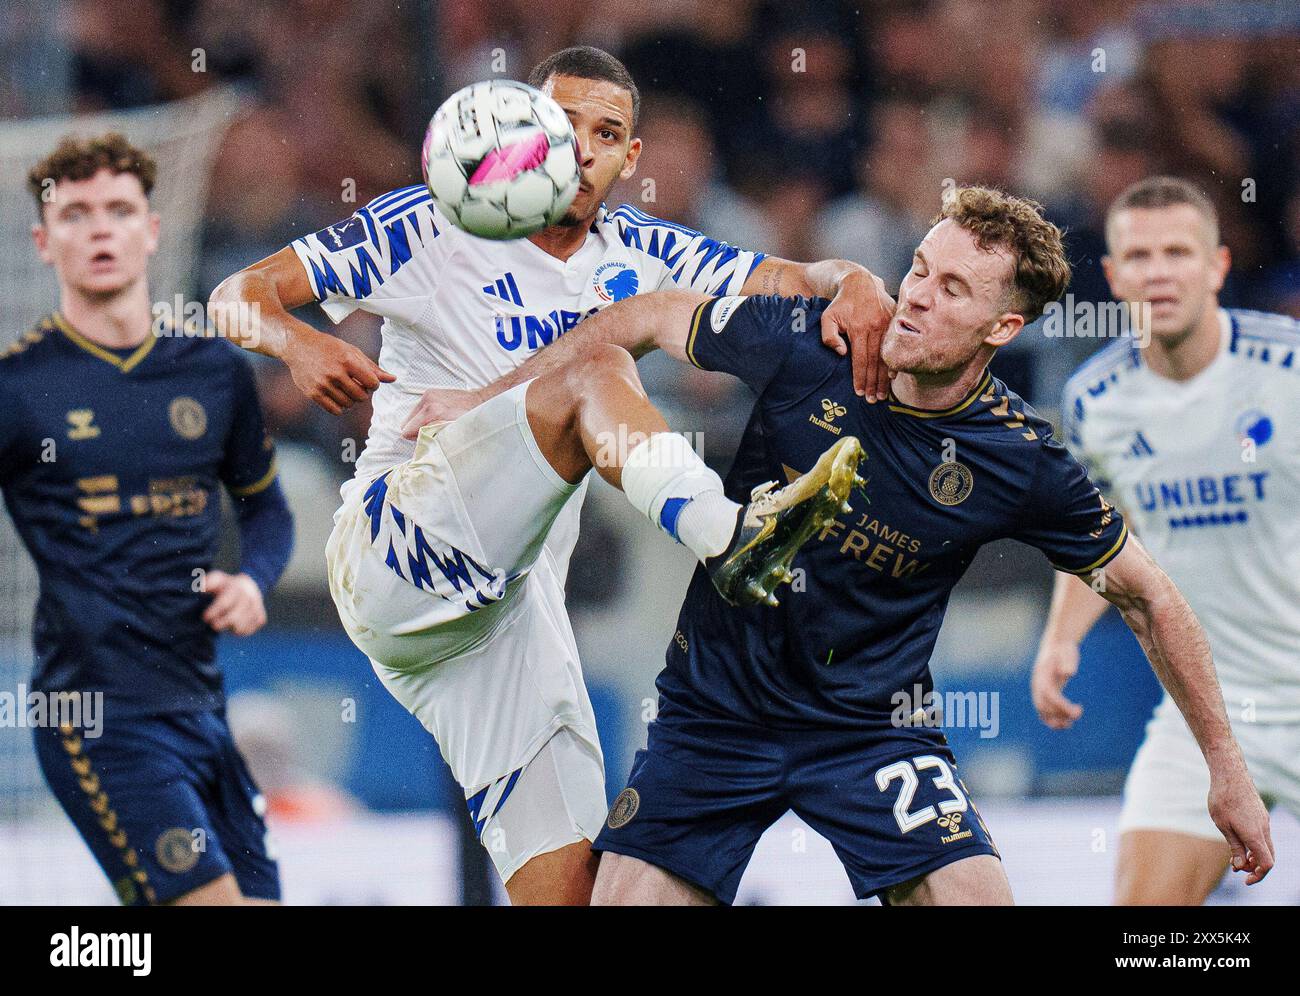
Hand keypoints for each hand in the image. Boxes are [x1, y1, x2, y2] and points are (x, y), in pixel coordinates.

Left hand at [201, 570, 267, 636]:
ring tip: (225, 624)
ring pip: (242, 626)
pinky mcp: (261, 618)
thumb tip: (201, 588)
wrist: (250, 585)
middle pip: (234, 617)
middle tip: (213, 625)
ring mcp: (257, 608)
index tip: (205, 617)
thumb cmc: (227, 585)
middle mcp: (250, 598)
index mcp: (237, 587)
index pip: (225, 603)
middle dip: (221, 623)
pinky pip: (250, 630)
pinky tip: (235, 626)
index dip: (213, 612)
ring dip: (231, 628)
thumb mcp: (217, 579)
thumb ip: (208, 582)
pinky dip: (241, 631)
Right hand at [284, 328, 394, 414]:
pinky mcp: (313, 393)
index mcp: (347, 360)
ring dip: (351, 400)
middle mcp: (335, 373)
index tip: (367, 380)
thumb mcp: (352, 352)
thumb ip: (372, 368)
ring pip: (349, 405)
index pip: (372, 383)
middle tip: (355, 385)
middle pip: (361, 397)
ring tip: (345, 389)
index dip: (373, 384)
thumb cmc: (329, 347)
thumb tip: (393, 379)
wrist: (298, 345)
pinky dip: (340, 407)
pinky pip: (335, 410)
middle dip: (362, 393)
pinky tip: (337, 396)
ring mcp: (323, 384)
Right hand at [401, 387, 484, 438]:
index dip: (415, 439)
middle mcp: (428, 402)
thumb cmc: (469, 420)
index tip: (424, 442)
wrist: (479, 401)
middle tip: (428, 435)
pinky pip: (417, 408)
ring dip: (418, 423)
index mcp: (433, 412)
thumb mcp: (453, 434)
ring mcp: (428, 395)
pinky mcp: (429, 392)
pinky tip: (435, 417)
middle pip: (406, 424)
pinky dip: (423, 415)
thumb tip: (425, 450)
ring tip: (433, 425)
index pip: (407, 431)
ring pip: (411, 416)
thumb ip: (436, 440)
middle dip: (414, 432)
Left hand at [820, 270, 895, 401]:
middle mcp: (875, 327)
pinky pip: (894, 346)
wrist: (860, 282)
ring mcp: (887, 324)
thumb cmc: (840, 304)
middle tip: (873, 400)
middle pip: (875, 362)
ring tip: (882, 394)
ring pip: (886, 356)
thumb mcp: (827, 317)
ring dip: (884, 378)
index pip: (860, 359)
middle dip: (873, 383)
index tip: (859, 392)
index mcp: (858, 328)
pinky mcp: (895, 321)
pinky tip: (893, 377)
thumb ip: (829, 336)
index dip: (860, 377)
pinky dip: (893, 363)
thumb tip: (842, 353)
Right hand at [1031, 640, 1083, 729]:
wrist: (1056, 645)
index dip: (1062, 705)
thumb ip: (1068, 663)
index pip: (1049, 695)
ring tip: (1070, 724)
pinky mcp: (1046, 694)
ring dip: (1054, 721)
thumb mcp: (1067, 653)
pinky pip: (1044, 711)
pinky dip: (1053, 719)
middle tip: (1079, 713)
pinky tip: (1066, 722)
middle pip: (1044, 706)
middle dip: (1060, 714)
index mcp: (1042, 676)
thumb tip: (1068, 673)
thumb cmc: (1063, 650)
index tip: (1078, 710)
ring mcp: (1040, 690)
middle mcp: (1038, 685)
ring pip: (1042, 712)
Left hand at [1208, 759, 1273, 884]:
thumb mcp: (1223, 825)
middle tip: (1237, 868)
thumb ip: (1235, 846)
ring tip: (1234, 856)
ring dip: (1253, 854)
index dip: (1258, 875)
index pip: (1266, 863)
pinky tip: (1238, 840)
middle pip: (1268, 856)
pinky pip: (1261, 834)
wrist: (1230, 773)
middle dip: (1255, 867)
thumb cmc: (1222, 798)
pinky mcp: (1260, 814)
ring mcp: (1264, 820)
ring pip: (1265, 845)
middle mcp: (1264, 829)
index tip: (1245, 879)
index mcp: (1255, 834)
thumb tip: (1241, 866)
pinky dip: (1253, 843)